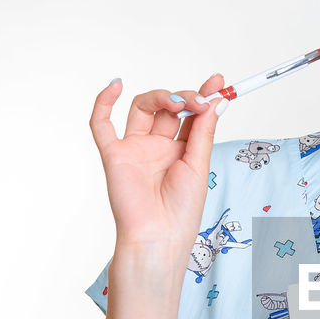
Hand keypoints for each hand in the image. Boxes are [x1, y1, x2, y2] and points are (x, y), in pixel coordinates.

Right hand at [89, 73, 224, 248]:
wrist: (159, 236)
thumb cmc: (182, 211)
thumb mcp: (199, 165)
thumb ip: (203, 131)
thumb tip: (215, 100)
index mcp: (182, 152)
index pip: (191, 115)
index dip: (202, 96)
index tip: (218, 82)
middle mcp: (158, 147)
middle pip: (168, 108)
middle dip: (185, 98)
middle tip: (199, 101)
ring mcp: (135, 149)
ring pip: (142, 108)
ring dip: (161, 97)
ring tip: (178, 103)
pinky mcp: (114, 155)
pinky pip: (101, 124)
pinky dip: (104, 102)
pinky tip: (116, 85)